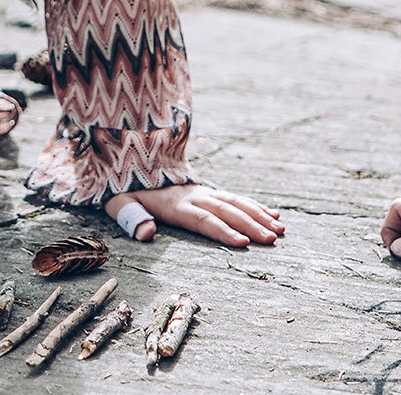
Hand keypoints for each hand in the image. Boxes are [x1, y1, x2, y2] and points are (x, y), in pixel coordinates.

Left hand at [103, 184, 283, 246]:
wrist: (132, 158)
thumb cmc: (124, 188)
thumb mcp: (119, 202)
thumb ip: (131, 218)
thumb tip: (147, 234)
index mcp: (174, 204)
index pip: (202, 219)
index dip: (222, 231)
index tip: (243, 243)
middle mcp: (194, 197)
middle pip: (226, 211)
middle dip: (251, 225)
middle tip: (273, 239)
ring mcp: (203, 192)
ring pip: (236, 202)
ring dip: (260, 215)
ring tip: (280, 230)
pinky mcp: (208, 191)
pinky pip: (235, 198)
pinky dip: (256, 206)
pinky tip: (274, 214)